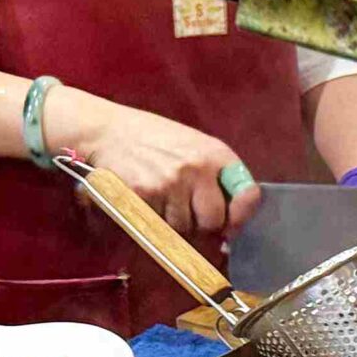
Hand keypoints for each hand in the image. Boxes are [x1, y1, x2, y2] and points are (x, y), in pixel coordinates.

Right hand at [56, 92, 258, 240]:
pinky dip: (151, 219)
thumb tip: (232, 220)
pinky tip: (145, 199)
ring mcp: (170, 183)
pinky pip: (157, 224)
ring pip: (182, 227)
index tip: (232, 225)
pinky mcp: (145, 195)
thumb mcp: (194, 146)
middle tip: (186, 212)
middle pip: (212, 221)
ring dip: (173, 222)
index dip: (241, 216)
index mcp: (216, 154)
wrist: (108, 130)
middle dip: (201, 224)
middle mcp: (197, 168)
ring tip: (160, 198)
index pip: (247, 195)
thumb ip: (215, 176)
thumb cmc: (154, 139)